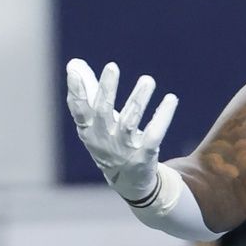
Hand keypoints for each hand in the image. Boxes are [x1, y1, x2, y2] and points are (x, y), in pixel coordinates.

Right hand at [65, 59, 178, 201]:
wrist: (129, 181)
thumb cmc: (109, 141)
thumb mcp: (95, 121)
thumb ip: (88, 92)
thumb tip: (74, 63)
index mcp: (88, 130)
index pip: (79, 110)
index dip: (76, 92)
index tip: (73, 72)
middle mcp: (104, 139)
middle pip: (103, 113)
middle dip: (106, 89)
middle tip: (112, 66)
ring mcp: (124, 149)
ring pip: (130, 122)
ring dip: (138, 99)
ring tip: (148, 80)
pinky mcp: (145, 156)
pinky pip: (154, 134)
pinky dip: (162, 116)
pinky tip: (171, 99)